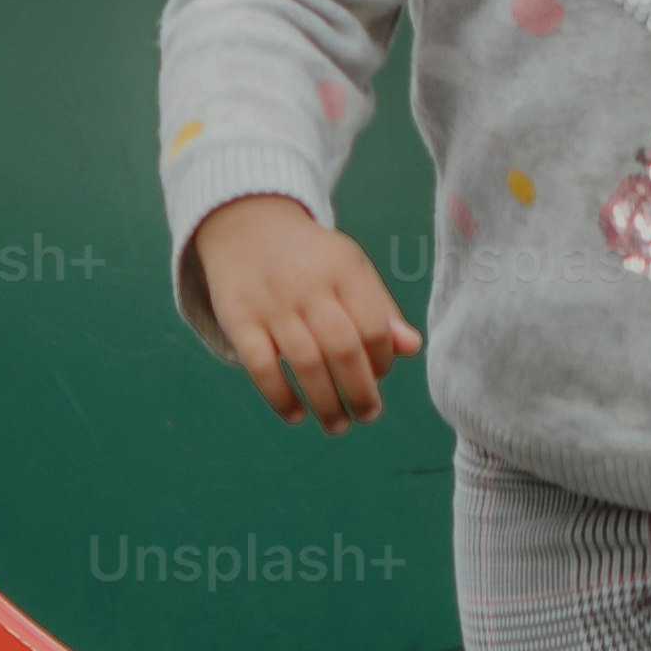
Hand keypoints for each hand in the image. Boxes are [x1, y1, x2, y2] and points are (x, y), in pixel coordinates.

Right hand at [187, 197, 423, 428]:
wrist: (246, 225)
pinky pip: (260, 366)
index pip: (373, 327)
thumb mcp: (350, 270)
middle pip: (342, 348)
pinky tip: (296, 415)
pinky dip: (279, 397)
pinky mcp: (238, 318)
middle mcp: (308, 285)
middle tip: (367, 415)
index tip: (379, 377)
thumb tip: (412, 348)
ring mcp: (271, 303)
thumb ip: (381, 309)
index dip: (382, 361)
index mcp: (343, 269)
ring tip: (337, 425)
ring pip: (304, 362)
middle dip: (359, 392)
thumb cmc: (311, 259)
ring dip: (325, 403)